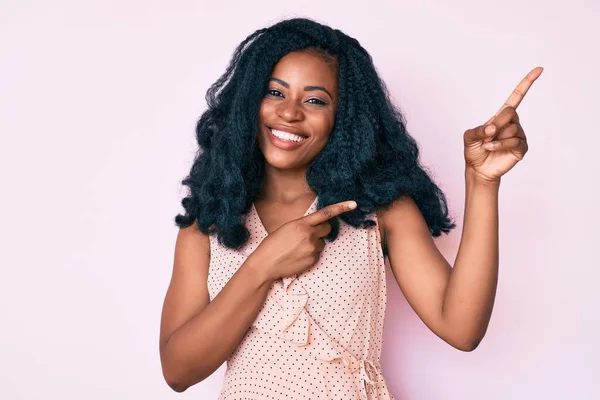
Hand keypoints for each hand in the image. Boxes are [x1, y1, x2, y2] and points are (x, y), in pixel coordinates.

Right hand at [249, 200, 356, 281]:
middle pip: (327, 228)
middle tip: (309, 234)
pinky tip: (298, 255)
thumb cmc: (273, 244)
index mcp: (301, 224)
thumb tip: (315, 226)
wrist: (266, 263)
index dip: (341, 207)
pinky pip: (318, 253)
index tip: (353, 204)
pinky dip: (311, 253)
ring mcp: (312, 249)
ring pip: (322, 242)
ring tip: (298, 248)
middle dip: (322, 230)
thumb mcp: (286, 228)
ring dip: (315, 243)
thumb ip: (302, 225)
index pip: (325, 213)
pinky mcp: (313, 260)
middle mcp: (309, 235)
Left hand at [463, 67, 542, 181]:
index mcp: (501, 116)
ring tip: (488, 145)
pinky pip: (515, 141)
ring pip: (512, 129)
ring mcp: (519, 135)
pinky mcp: (522, 148)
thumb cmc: (474, 151)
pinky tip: (492, 148)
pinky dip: (500, 145)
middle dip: (496, 123)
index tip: (539, 69)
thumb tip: (492, 129)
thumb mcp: (469, 137)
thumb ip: (477, 130)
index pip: (516, 97)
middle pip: (510, 112)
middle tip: (488, 134)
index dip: (527, 83)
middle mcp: (513, 123)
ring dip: (496, 138)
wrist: (478, 169)